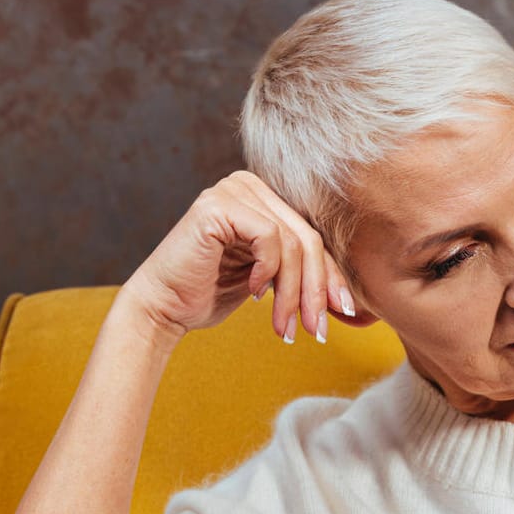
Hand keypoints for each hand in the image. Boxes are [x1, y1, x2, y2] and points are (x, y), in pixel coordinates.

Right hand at [121, 170, 366, 341]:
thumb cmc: (211, 294)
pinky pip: (269, 237)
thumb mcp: (269, 281)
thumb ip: (301, 272)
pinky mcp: (219, 205)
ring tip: (284, 327)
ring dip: (293, 293)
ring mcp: (233, 190)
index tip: (345, 313)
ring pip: (292, 243)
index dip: (332, 277)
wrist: (164, 308)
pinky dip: (268, 271)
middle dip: (317, 289)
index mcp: (264, 198)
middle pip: (307, 239)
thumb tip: (349, 296)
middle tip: (316, 328)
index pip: (313, 237)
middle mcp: (249, 185)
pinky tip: (252, 294)